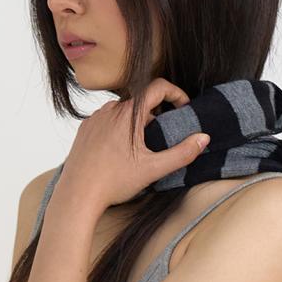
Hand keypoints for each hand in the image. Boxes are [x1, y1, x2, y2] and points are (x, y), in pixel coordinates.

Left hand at [55, 78, 209, 217]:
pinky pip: (107, 119)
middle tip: (165, 132)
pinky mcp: (85, 128)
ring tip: (142, 145)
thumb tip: (203, 138)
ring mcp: (95, 118)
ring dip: (137, 120)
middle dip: (157, 112)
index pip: (158, 86)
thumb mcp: (153, 169)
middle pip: (141, 100)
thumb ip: (182, 153)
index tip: (183, 107)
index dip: (176, 93)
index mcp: (128, 113)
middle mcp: (110, 109)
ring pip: (123, 110)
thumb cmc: (113, 182)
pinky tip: (120, 150)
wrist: (77, 195)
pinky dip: (119, 127)